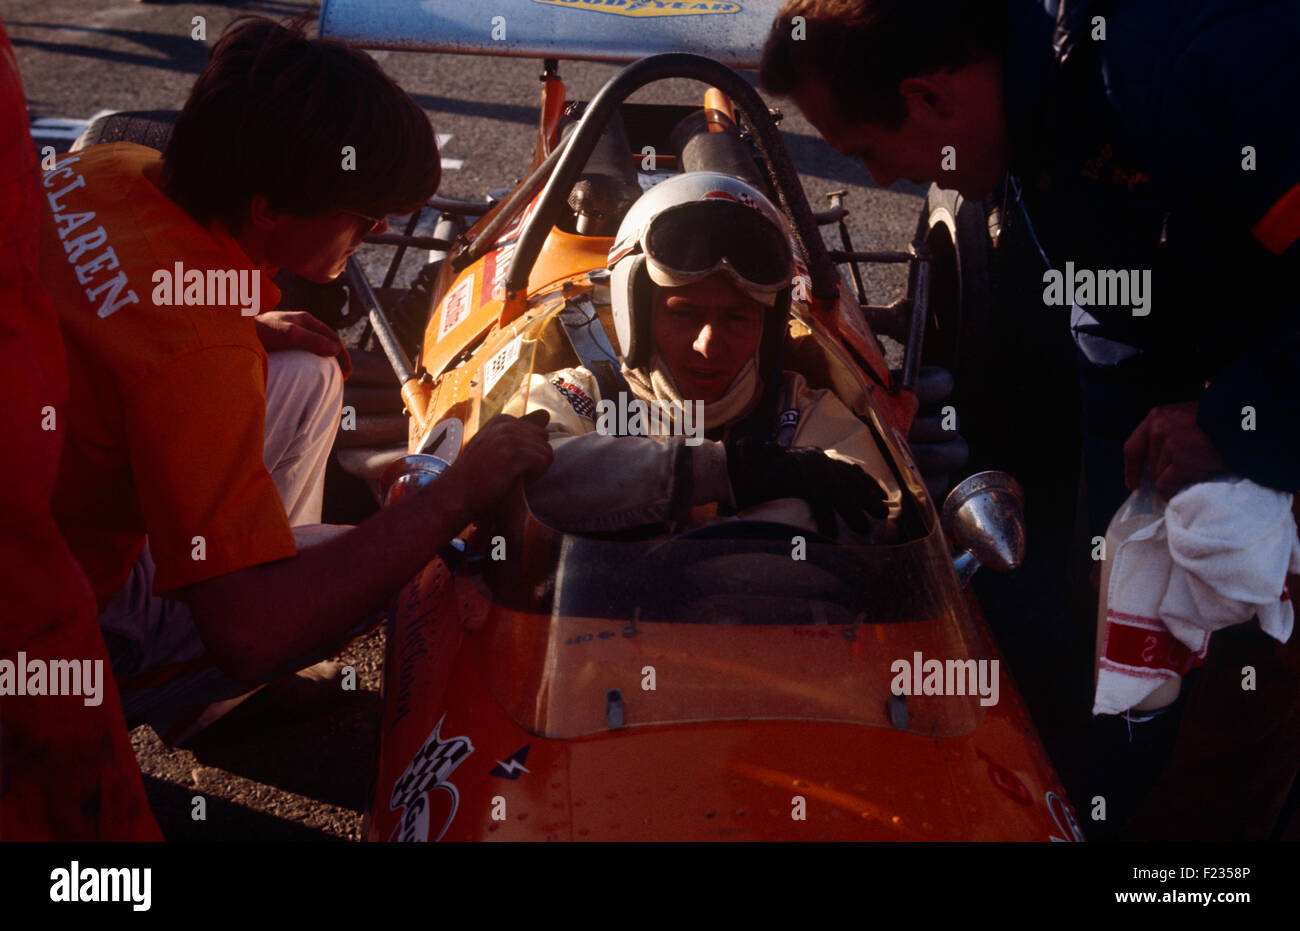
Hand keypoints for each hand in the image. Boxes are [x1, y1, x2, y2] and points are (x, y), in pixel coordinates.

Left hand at [254, 310, 351, 379]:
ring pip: (317, 346)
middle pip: (327, 341)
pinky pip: (305, 352)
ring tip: (330, 375)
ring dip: (326, 360)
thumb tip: (335, 349)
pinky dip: (313, 361)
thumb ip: (311, 340)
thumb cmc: (261, 331)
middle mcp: (301, 325)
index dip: (343, 355)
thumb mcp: (288, 334)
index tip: (346, 373)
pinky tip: (310, 372)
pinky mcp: (284, 342)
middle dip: (338, 358)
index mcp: (306, 320)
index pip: (333, 337)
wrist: (235, 332)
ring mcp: (293, 333)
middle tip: (343, 377)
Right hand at [445, 410, 553, 514]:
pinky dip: (534, 476)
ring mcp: (509, 437)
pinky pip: (544, 461)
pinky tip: (515, 481)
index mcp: (502, 420)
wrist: (455, 494)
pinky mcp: (513, 454)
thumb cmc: (475, 475)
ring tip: (511, 477)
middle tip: (512, 472)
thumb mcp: (495, 446)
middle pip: (543, 440)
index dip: (527, 453)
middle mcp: (506, 424)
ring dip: (534, 469)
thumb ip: (521, 430)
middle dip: (533, 459)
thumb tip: (546, 414)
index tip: (507, 463)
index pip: (537, 432)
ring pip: (545, 451)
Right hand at [726, 441, 888, 537]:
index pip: (849, 468)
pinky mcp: (796, 475)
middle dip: (867, 497)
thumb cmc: (760, 476)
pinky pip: (817, 499)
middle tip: (882, 514)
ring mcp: (806, 464)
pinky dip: (826, 517)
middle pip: (849, 479)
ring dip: (851, 511)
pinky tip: (832, 532)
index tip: (882, 497)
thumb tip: (828, 500)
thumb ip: (810, 486)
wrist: (733, 467)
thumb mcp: (792, 479)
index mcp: (816, 456)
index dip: (867, 483)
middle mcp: (815, 457)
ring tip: (863, 529)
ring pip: (837, 490)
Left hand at [1123, 401, 1227, 497]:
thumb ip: (1168, 430)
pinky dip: (1172, 492)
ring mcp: (1169, 444)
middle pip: (1149, 465)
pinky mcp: (1181, 460)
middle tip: (1182, 475)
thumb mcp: (1187, 416)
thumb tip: (1155, 459)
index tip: (1133, 483)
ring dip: (1173, 480)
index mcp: (1157, 416)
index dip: (1131, 468)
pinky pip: (1165, 486)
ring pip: (1158, 476)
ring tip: (1196, 472)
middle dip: (1162, 474)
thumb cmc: (1219, 424)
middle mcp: (1158, 428)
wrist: (1245, 428)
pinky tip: (1185, 488)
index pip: (1133, 447)